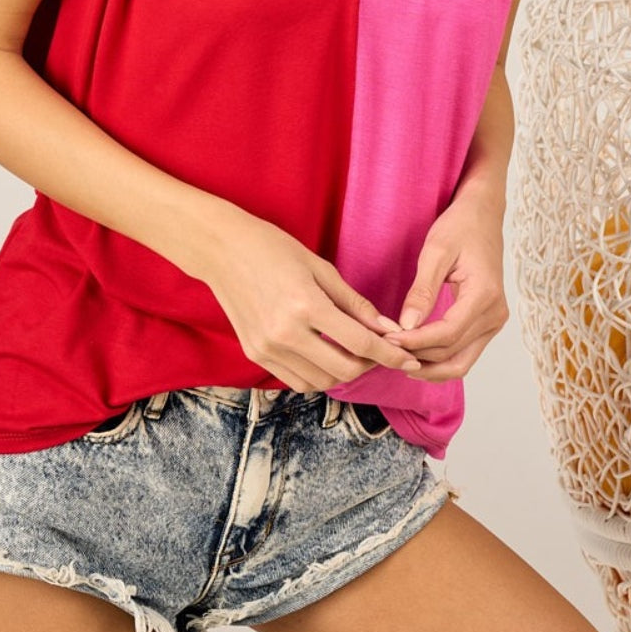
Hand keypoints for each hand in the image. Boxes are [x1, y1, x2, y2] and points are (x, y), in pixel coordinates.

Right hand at [201, 214, 423, 391]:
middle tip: (380, 351)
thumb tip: (386, 328)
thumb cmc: (272, 249)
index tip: (408, 358)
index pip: (360, 343)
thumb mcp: (320, 267)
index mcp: (305, 305)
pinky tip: (325, 356)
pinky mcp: (255, 354)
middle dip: (369, 366)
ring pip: (320, 382)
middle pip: (343, 370)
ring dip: (343, 374)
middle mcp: (285, 333)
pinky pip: (296, 380)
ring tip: (353, 354)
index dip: (390, 354)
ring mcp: (267, 348)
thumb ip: (354, 303)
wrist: (222, 250)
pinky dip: (317, 375)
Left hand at [383, 186, 509, 380]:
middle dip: (417, 356)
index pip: (447, 333)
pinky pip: (464, 353)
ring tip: (396, 359)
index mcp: (484, 295)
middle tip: (383, 350)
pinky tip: (415, 355)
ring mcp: (494, 322)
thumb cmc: (461, 226)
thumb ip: (422, 290)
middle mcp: (495, 314)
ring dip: (428, 366)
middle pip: (452, 353)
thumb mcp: (436, 251)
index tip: (387, 340)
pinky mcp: (487, 324)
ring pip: (460, 362)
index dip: (415, 342)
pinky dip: (440, 360)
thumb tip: (407, 325)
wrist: (483, 215)